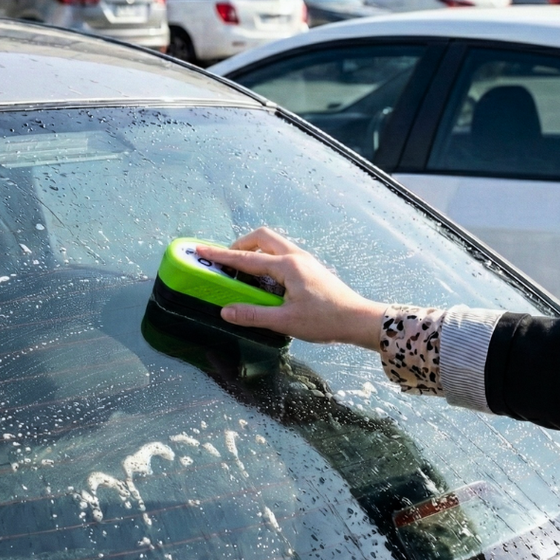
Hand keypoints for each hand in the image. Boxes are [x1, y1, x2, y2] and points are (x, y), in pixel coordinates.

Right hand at [196, 227, 386, 349]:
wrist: (358, 320)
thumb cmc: (325, 320)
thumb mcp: (285, 321)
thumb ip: (253, 315)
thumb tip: (226, 311)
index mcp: (287, 266)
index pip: (246, 258)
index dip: (221, 256)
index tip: (201, 250)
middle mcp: (295, 256)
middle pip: (261, 238)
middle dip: (240, 245)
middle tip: (225, 261)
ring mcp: (305, 260)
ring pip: (273, 243)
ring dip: (254, 251)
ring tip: (242, 271)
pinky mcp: (310, 268)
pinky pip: (282, 253)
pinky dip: (266, 258)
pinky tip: (265, 279)